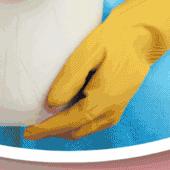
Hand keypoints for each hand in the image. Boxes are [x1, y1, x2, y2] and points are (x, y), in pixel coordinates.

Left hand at [24, 0, 169, 139]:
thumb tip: (52, 103)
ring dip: (63, 127)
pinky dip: (74, 121)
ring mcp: (115, 112)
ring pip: (83, 129)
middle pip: (75, 130)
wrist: (141, 37)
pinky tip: (62, 109)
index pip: (69, 122)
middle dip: (53, 130)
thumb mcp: (89, 51)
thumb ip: (70, 78)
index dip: (47, 129)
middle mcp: (111, 112)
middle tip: (31, 123)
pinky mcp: (115, 107)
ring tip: (42, 117)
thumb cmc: (114, 39)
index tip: (29, 132)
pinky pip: (91, 123)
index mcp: (104, 100)